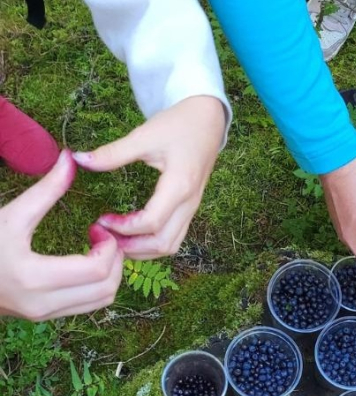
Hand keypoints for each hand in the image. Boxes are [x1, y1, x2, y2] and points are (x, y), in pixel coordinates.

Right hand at [0, 151, 123, 320]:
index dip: (109, 246)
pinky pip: (88, 305)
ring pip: (102, 300)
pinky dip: (98, 285)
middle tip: (103, 236)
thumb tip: (70, 158)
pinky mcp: (43, 316)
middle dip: (115, 259)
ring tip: (96, 248)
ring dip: (110, 273)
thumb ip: (46, 190)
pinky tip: (84, 263)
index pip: (96, 269)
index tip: (98, 226)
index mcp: (33, 277)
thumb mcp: (11, 215)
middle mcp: (41, 303)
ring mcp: (43, 314)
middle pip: (107, 288)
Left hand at [72, 96, 225, 259]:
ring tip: (118, 239)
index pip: (152, 222)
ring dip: (144, 249)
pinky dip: (153, 242)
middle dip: (133, 247)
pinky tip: (133, 232)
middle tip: (106, 238)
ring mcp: (193, 207)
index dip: (124, 227)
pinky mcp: (191, 207)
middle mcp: (190, 202)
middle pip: (164, 243)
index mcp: (180, 185)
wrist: (208, 119)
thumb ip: (113, 152)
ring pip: (171, 244)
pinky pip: (174, 235)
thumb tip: (79, 159)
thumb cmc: (179, 125)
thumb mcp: (144, 136)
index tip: (102, 220)